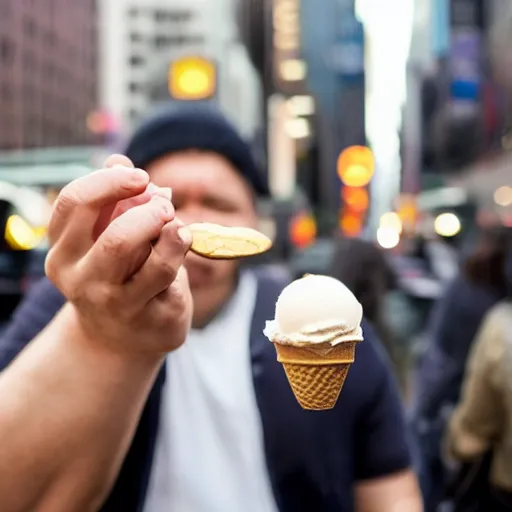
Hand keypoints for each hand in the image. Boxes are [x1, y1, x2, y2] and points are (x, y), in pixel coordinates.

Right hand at [45, 155, 192, 356]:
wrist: (119, 339)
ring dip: (173, 235)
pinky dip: (181, 253)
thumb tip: (118, 160)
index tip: (140, 177)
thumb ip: (113, 199)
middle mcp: (81, 281)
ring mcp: (115, 305)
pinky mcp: (148, 319)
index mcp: (63, 252)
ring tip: (179, 228)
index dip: (110, 181)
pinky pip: (173, 278)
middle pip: (117, 238)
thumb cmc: (116, 274)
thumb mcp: (106, 237)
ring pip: (155, 264)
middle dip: (151, 213)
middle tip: (166, 205)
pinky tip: (181, 249)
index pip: (75, 203)